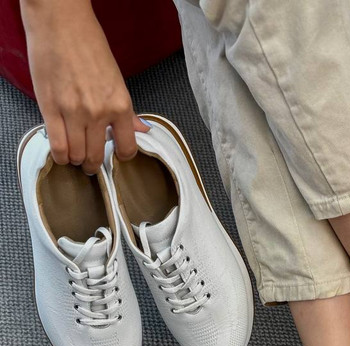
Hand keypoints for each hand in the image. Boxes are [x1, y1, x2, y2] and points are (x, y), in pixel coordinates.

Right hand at [21, 0, 148, 173]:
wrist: (60, 20)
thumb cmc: (88, 43)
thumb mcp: (116, 78)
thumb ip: (127, 110)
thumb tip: (142, 129)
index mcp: (120, 104)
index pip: (127, 148)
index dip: (121, 155)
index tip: (115, 154)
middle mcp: (99, 112)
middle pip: (97, 156)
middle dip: (94, 164)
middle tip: (90, 163)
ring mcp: (74, 112)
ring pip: (77, 155)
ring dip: (76, 160)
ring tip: (75, 156)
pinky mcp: (50, 108)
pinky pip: (58, 146)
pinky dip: (60, 156)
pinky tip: (62, 154)